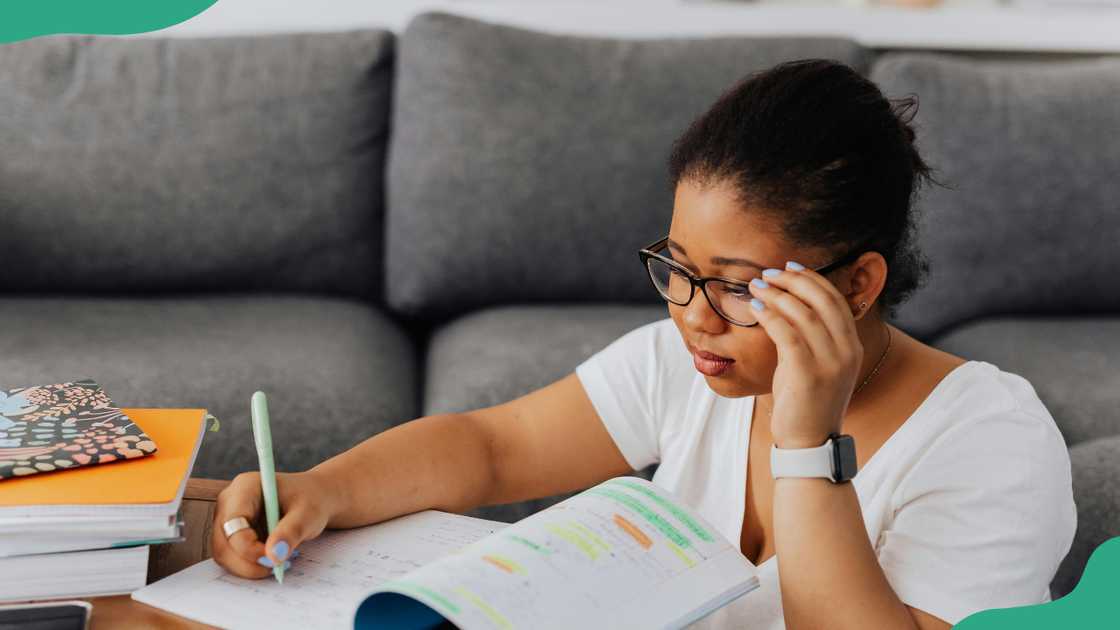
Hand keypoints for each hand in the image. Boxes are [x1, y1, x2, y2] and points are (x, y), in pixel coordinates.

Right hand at [210, 469, 338, 577]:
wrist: (315, 499)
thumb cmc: (311, 500)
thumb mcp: (309, 513)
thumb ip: (291, 531)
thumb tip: (274, 555)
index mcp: (245, 487)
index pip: (233, 523)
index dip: (248, 547)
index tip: (273, 558)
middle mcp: (229, 502)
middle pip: (223, 543)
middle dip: (247, 563)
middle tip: (276, 567)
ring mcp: (227, 519)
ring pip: (224, 554)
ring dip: (249, 567)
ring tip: (279, 563)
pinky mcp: (231, 534)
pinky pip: (232, 558)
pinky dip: (250, 565)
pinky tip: (273, 559)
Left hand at [747, 261, 863, 448]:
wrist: (808, 442)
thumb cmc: (805, 401)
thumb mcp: (815, 364)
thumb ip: (808, 337)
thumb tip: (785, 306)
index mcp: (852, 346)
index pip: (835, 300)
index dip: (812, 278)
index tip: (789, 267)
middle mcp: (847, 351)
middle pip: (822, 300)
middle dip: (793, 280)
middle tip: (768, 273)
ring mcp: (831, 363)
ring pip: (804, 314)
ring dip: (777, 295)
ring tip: (756, 286)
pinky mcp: (808, 374)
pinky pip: (788, 335)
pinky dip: (771, 316)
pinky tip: (756, 307)